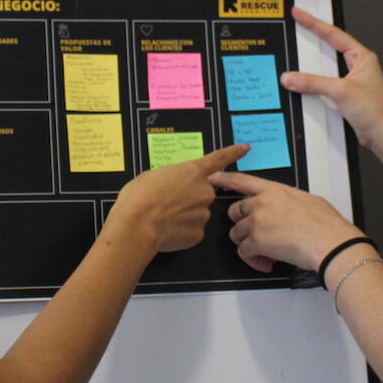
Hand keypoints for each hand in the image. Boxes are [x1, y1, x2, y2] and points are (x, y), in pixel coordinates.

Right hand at [111, 144, 249, 252]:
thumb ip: (170, 178)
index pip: (219, 159)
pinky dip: (181, 231)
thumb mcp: (152, 176)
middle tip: (167, 202)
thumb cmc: (139, 198)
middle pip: (202, 192)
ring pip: (197, 213)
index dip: (233, 152)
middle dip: (189, 197)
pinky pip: (192, 230)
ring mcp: (203, 213)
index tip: (245, 148)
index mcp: (192, 171)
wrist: (136, 225)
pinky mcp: (198, 234)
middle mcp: (204, 191)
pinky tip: (167, 230)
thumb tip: (172, 186)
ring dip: (184, 215)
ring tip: (163, 217)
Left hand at [211, 171, 361, 273]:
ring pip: (237, 234)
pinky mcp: (257, 241)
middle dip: (242, 224)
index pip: (242, 180)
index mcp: (274, 190)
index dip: (224, 179)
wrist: (330, 242)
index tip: (212, 178)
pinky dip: (254, 261)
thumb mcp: (306, 200)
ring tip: (266, 254)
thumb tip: (286, 209)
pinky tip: (267, 264)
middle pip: (235, 211)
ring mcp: (257, 222)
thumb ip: (287, 201)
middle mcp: (261, 203)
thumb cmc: (326, 223)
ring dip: (248, 246)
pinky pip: (244, 252)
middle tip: (256, 235)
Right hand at [280, 6, 382, 151]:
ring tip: (296, 56)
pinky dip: (313, 85)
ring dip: (311, 67)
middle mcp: (357, 67)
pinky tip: (302, 85)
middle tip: (295, 28)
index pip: (333, 34)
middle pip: (328, 49)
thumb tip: (291, 77)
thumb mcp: (341, 91)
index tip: (299, 14)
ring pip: (325, 69)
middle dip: (311, 40)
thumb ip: (313, 83)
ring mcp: (351, 82)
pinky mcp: (345, 97)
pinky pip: (324, 86)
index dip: (314, 23)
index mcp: (362, 57)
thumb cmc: (377, 112)